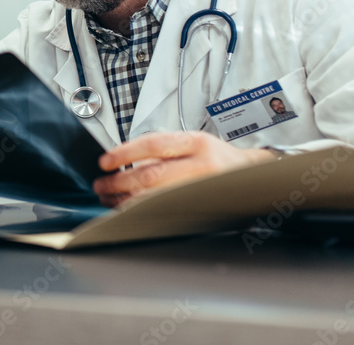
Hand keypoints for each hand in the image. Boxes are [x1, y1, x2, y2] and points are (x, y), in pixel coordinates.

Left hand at [92, 131, 274, 206]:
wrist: (253, 175)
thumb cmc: (216, 157)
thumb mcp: (192, 143)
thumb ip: (161, 151)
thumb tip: (121, 160)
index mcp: (196, 142)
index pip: (153, 144)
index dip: (124, 153)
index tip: (105, 161)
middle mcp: (201, 164)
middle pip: (151, 174)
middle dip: (119, 181)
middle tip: (101, 184)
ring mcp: (203, 189)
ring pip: (156, 196)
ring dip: (126, 199)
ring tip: (109, 198)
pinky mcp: (204, 208)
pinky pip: (166, 211)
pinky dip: (143, 211)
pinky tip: (129, 210)